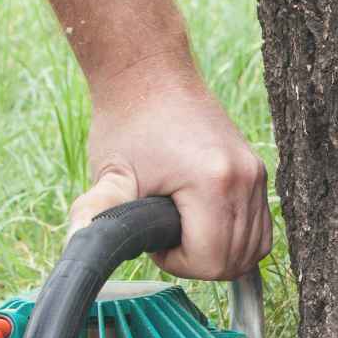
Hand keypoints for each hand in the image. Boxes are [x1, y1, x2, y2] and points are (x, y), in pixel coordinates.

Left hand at [67, 65, 271, 280]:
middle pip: (236, 261)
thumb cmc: (127, 122)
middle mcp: (245, 179)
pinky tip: (205, 226)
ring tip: (184, 229)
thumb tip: (77, 237)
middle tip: (165, 234)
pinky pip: (261, 228)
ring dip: (219, 253)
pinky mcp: (257, 171)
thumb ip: (99, 211)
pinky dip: (236, 239)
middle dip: (197, 260)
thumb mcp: (111, 172)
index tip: (154, 238)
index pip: (211, 261)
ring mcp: (256, 174)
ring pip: (254, 249)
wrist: (149, 74)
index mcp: (213, 182)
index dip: (178, 262)